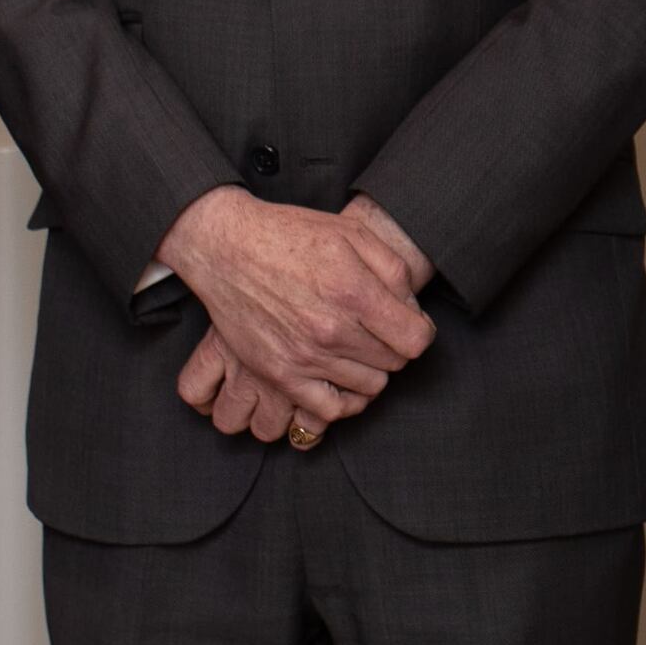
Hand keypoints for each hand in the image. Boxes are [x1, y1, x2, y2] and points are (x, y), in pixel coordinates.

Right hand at [157, 185, 438, 438]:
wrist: (226, 248)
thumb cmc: (290, 236)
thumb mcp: (352, 234)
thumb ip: (394, 272)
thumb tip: (413, 312)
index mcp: (353, 292)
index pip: (416, 340)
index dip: (419, 330)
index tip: (407, 321)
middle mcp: (330, 330)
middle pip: (394, 363)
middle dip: (393, 346)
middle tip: (376, 328)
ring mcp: (304, 357)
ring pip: (369, 386)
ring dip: (371, 369)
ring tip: (357, 347)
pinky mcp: (280, 374)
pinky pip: (329, 410)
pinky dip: (345, 401)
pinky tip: (343, 379)